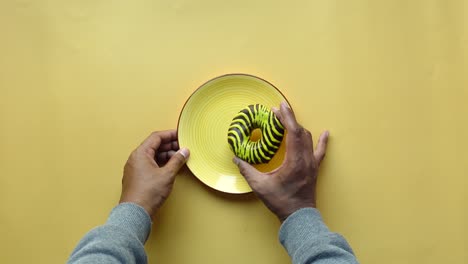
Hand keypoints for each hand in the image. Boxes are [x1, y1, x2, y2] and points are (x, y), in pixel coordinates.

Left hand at [119, 130, 189, 218]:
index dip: (170, 135)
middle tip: (183, 148)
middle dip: (170, 146)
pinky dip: (161, 163)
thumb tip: (184, 152)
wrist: (135, 213)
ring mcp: (136, 168)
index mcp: (140, 153)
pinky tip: (171, 167)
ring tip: (179, 158)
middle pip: (154, 146)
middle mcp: (136, 158)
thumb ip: (177, 160)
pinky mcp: (138, 177)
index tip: (180, 135)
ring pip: (153, 156)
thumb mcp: (167, 174)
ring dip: (166, 155)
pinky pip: (150, 165)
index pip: (156, 137)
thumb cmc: (148, 193)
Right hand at [233, 102, 328, 221]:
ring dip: (298, 128)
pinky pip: (321, 151)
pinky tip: (326, 133)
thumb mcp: (260, 186)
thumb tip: (236, 159)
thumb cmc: (280, 201)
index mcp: (294, 161)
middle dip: (289, 119)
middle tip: (278, 111)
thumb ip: (247, 171)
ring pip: (308, 139)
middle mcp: (306, 159)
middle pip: (301, 132)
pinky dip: (322, 141)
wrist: (299, 216)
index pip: (293, 132)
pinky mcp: (314, 169)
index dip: (286, 118)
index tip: (279, 107)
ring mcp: (312, 164)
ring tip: (288, 121)